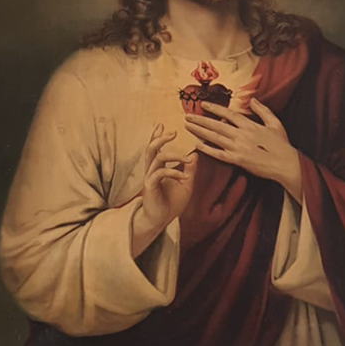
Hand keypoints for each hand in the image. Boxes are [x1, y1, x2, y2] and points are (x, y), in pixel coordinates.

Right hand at [133, 124, 197, 256]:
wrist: (160, 221)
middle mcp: (152, 170)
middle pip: (151, 148)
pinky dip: (175, 172)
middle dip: (160, 138)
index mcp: (158, 168)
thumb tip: (194, 155)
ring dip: (174, 155)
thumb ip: (189, 170)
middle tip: (173, 132)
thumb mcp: (186, 184)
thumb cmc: (171, 203)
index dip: (157, 136)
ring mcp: (150, 177)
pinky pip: (160, 173)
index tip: (161, 124)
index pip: (156, 148)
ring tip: (187, 158)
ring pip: (156, 158)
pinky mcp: (150, 186)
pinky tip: (185, 176)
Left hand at [184, 99, 302, 201]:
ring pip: (215, 138)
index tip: (203, 105)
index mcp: (250, 125)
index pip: (228, 114)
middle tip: (187, 116)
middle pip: (217, 125)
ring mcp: (238, 148)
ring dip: (200, 131)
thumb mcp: (275, 123)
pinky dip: (207, 149)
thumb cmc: (281, 145)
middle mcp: (241, 135)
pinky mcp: (237, 160)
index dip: (215, 109)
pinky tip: (197, 145)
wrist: (285, 164)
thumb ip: (262, 110)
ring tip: (188, 126)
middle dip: (201, 120)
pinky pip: (219, 154)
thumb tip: (252, 100)